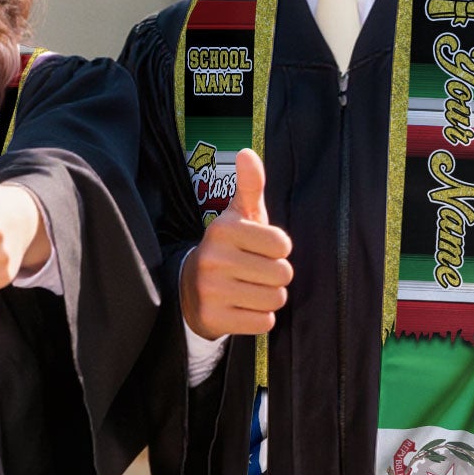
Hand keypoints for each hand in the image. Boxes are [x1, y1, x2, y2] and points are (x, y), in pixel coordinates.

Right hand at [179, 149, 292, 337]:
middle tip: (254, 272)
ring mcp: (211, 290)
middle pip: (283, 274)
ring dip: (269, 297)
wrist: (190, 289)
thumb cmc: (228, 248)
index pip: (283, 245)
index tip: (259, 249)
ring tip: (248, 289)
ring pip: (275, 299)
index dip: (278, 250)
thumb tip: (247, 152)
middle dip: (275, 276)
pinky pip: (263, 322)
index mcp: (223, 229)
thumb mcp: (238, 216)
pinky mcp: (213, 318)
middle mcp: (213, 258)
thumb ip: (249, 185)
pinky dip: (258, 318)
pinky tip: (241, 307)